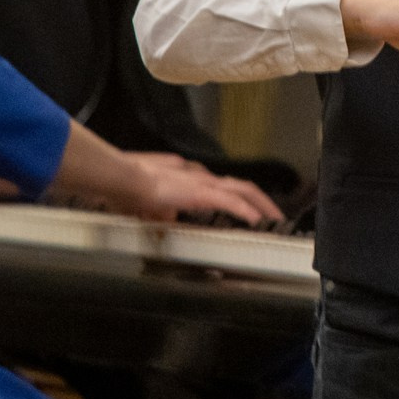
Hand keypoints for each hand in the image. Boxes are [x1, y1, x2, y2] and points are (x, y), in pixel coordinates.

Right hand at [114, 152, 284, 225]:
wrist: (124, 180)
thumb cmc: (131, 189)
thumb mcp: (150, 205)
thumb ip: (162, 211)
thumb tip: (165, 219)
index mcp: (191, 180)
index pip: (222, 187)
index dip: (237, 198)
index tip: (248, 208)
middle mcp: (201, 178)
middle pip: (240, 185)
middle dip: (259, 199)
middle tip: (273, 213)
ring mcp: (203, 183)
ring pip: (242, 190)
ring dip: (260, 204)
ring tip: (273, 216)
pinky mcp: (200, 192)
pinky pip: (230, 201)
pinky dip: (244, 210)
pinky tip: (255, 219)